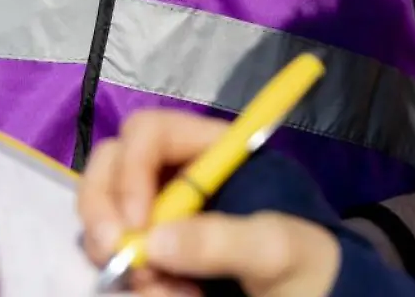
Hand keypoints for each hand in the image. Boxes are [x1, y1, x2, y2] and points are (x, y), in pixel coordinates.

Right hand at [78, 109, 340, 296]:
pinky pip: (118, 260)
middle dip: (105, 212)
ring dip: (123, 257)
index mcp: (211, 155)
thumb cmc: (309, 265)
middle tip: (116, 256)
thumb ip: (223, 240)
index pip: (151, 132)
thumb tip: (154, 241)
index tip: (136, 221)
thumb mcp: (279, 249)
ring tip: (168, 291)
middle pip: (111, 168)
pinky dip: (135, 283)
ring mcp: (160, 218)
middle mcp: (176, 179)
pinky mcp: (153, 256)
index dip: (132, 167)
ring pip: (108, 219)